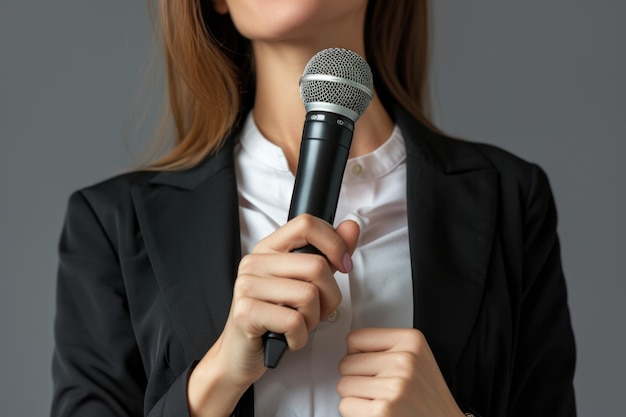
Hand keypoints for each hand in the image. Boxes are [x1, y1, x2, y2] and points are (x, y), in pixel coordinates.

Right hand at [188, 214, 359, 416]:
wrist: (239, 354)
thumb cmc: (276, 318)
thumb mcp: (306, 283)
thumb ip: (329, 255)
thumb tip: (351, 227)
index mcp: (269, 248)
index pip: (307, 224)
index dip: (334, 243)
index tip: (342, 265)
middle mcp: (255, 262)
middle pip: (316, 265)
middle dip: (330, 296)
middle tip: (317, 311)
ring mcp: (247, 285)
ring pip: (308, 295)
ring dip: (314, 319)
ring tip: (299, 325)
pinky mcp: (246, 312)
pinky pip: (294, 321)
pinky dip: (300, 337)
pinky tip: (288, 339)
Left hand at [337, 328, 463, 416]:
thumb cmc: (427, 398)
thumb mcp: (415, 358)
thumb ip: (385, 347)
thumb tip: (348, 349)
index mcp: (411, 340)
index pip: (354, 338)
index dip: (358, 355)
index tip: (373, 366)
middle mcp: (405, 361)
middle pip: (346, 363)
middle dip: (356, 378)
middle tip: (379, 389)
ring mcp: (394, 386)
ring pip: (343, 385)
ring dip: (356, 397)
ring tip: (380, 401)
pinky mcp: (383, 411)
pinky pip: (345, 405)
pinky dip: (356, 413)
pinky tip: (378, 413)